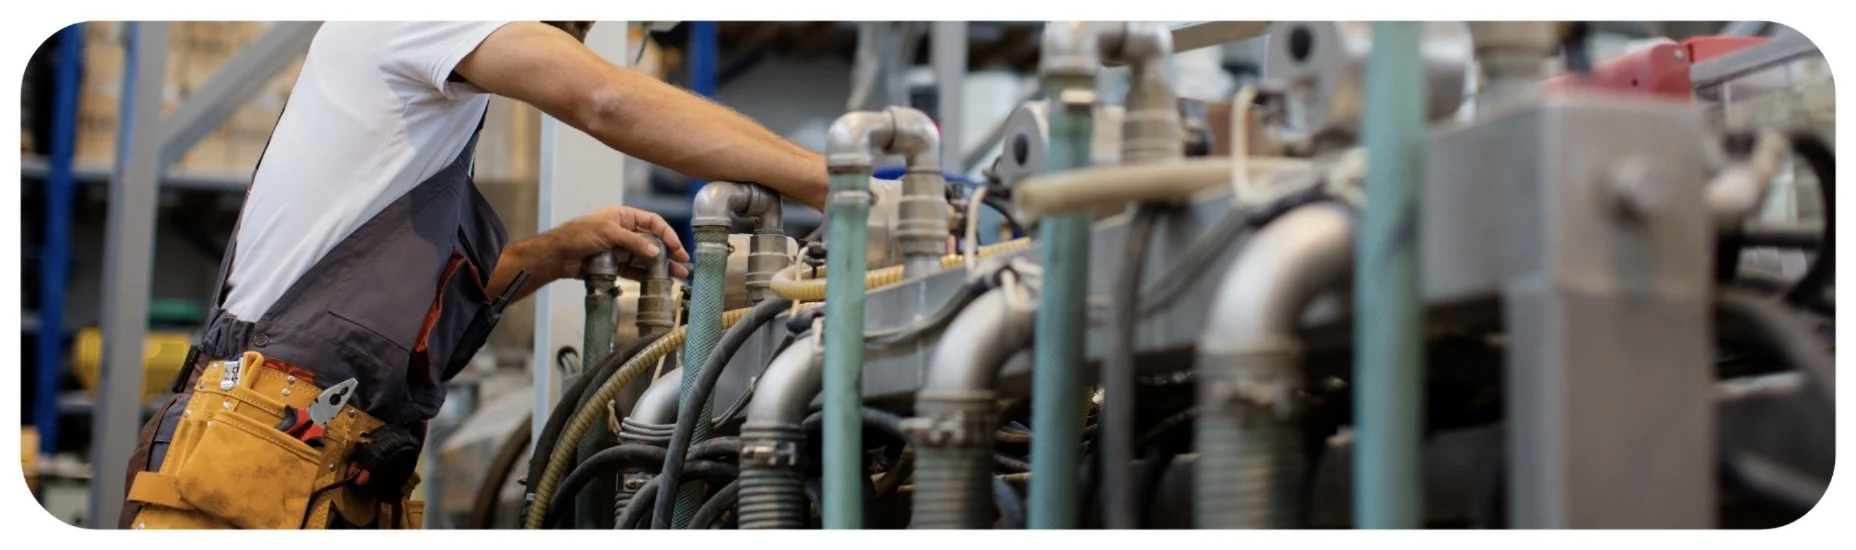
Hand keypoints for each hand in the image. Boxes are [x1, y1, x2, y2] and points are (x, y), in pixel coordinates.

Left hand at [525, 206, 690, 281]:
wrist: (557, 255)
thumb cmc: (579, 235)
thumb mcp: (609, 233)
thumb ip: (634, 242)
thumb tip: (655, 252)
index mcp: (624, 216)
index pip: (653, 223)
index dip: (667, 234)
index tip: (677, 248)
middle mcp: (624, 231)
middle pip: (652, 241)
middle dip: (668, 253)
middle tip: (682, 264)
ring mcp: (620, 249)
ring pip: (645, 258)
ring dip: (660, 266)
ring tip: (676, 276)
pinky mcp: (615, 265)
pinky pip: (634, 270)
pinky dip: (645, 275)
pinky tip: (657, 281)